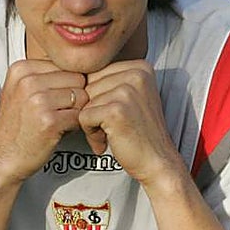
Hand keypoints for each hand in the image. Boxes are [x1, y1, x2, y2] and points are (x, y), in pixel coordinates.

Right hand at [0, 60, 88, 185]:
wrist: (3, 156)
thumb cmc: (17, 125)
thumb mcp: (20, 90)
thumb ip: (45, 75)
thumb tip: (82, 65)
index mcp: (21, 68)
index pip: (66, 65)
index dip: (66, 84)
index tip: (53, 99)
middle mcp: (28, 81)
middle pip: (77, 79)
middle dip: (74, 96)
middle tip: (59, 111)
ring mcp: (38, 100)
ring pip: (82, 97)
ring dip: (76, 111)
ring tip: (58, 120)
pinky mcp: (50, 121)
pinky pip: (80, 116)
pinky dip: (75, 126)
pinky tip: (59, 131)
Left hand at [80, 60, 182, 186]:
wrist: (158, 162)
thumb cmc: (139, 130)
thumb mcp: (129, 95)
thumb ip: (108, 79)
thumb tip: (71, 69)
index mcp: (139, 67)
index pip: (95, 71)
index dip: (97, 95)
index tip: (115, 111)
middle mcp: (136, 74)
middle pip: (87, 84)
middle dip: (93, 108)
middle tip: (113, 124)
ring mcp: (127, 91)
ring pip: (83, 100)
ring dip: (91, 121)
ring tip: (112, 131)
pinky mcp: (116, 110)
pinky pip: (83, 116)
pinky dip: (90, 132)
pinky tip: (107, 139)